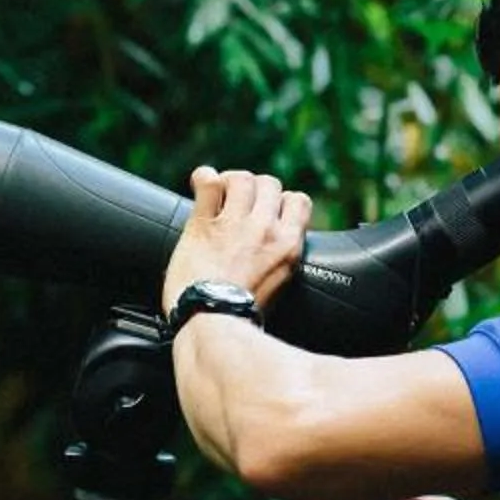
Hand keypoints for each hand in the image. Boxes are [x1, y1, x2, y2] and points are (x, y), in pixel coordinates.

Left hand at [161, 166, 311, 316]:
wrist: (211, 321)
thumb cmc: (239, 313)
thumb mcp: (277, 285)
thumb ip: (278, 258)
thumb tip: (274, 248)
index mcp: (287, 245)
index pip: (298, 201)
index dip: (282, 201)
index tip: (268, 212)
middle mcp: (264, 230)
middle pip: (269, 183)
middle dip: (255, 189)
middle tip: (240, 204)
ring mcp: (234, 224)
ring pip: (241, 178)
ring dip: (230, 182)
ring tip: (220, 194)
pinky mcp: (203, 223)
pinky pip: (209, 182)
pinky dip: (204, 178)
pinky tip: (201, 186)